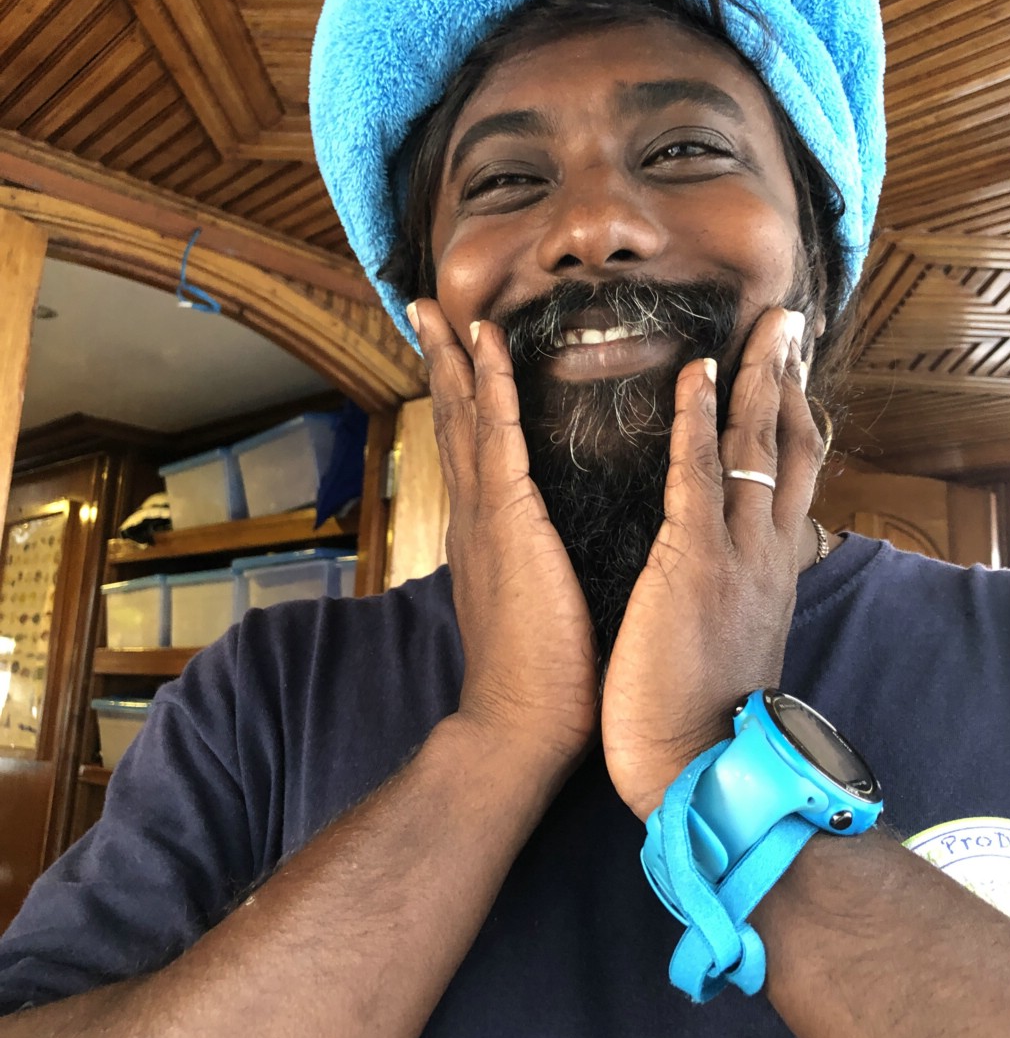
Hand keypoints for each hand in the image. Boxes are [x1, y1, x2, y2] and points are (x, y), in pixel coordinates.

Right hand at [412, 300, 598, 769]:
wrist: (521, 726)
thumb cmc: (544, 676)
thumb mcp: (540, 601)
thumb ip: (539, 563)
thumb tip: (556, 544)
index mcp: (486, 534)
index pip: (472, 449)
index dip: (462, 397)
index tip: (457, 352)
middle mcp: (474, 517)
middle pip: (452, 422)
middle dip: (441, 363)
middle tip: (426, 310)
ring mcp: (484, 518)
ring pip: (465, 419)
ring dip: (454, 360)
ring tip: (440, 310)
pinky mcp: (506, 524)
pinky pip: (497, 439)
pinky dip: (489, 388)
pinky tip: (487, 348)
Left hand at [600, 307, 824, 819]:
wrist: (696, 770)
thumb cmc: (702, 717)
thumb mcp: (734, 643)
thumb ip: (740, 596)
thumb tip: (735, 574)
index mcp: (770, 571)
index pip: (794, 477)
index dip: (794, 418)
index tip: (789, 372)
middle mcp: (764, 553)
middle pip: (789, 446)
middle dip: (786, 379)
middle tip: (786, 323)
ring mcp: (733, 555)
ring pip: (754, 448)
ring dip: (754, 380)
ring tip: (758, 328)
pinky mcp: (691, 565)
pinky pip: (697, 475)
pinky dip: (695, 422)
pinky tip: (694, 376)